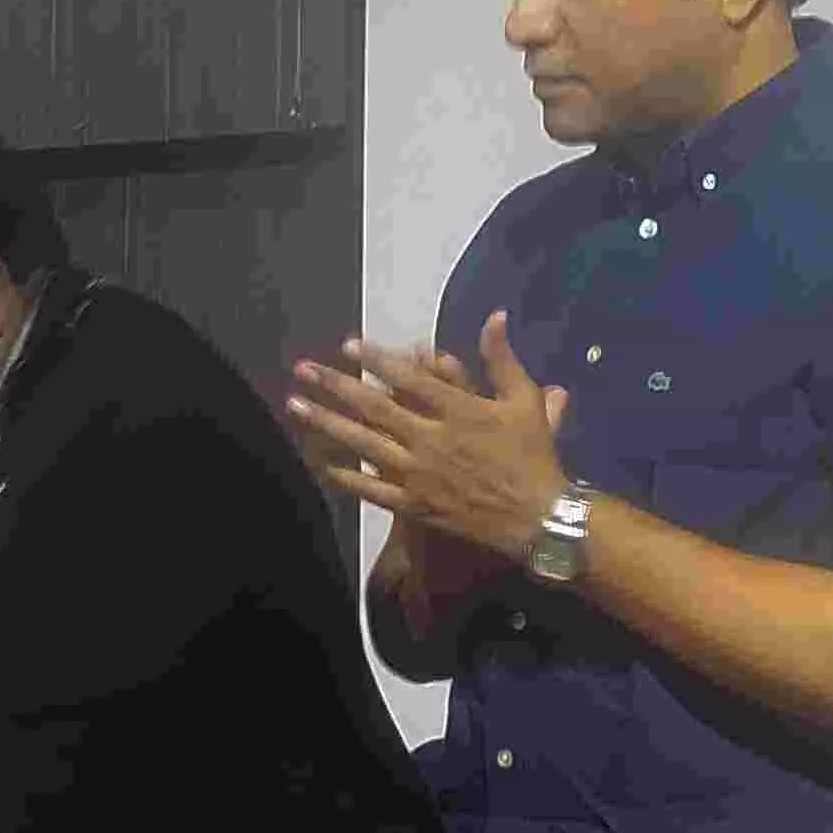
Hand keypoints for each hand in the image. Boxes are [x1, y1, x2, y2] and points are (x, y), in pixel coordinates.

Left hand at [287, 313, 572, 560]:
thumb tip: (495, 315)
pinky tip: (320, 462)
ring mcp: (418, 473)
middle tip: (303, 369)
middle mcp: (430, 438)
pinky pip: (372, 489)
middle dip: (335, 386)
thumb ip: (502, 358)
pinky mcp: (414, 503)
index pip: (409, 377)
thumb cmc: (533, 456)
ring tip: (296, 405)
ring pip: (364, 443)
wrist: (536, 516)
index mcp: (457, 410)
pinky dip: (345, 476)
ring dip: (327, 423)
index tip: (348, 345)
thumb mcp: (524, 401)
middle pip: (374, 407)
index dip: (376, 359)